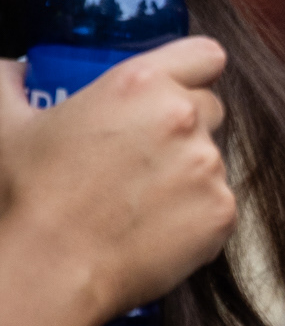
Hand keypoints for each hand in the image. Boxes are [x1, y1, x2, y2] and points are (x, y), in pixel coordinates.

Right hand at [0, 37, 234, 315]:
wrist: (49, 270)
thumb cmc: (28, 198)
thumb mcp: (6, 125)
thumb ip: (10, 84)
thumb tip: (16, 71)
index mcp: (140, 84)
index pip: (205, 55)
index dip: (193, 72)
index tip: (177, 90)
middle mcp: (183, 117)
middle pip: (210, 108)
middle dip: (186, 126)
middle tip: (143, 156)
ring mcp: (208, 166)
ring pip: (213, 159)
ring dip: (188, 173)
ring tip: (138, 200)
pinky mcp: (222, 211)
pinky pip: (218, 204)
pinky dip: (195, 216)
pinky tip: (154, 229)